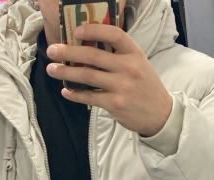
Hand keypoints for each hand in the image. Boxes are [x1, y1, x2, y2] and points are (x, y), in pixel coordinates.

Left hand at [46, 23, 172, 136]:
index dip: (94, 30)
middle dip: (68, 52)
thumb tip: (88, 49)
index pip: (114, 34)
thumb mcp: (139, 65)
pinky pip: (90, 97)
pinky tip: (66, 91)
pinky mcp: (115, 104)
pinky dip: (75, 94)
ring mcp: (121, 87)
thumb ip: (119, 56)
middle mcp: (128, 68)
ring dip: (66, 72)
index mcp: (135, 54)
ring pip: (87, 76)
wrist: (161, 115)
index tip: (77, 31)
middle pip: (93, 56)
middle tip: (52, 51)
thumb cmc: (146, 88)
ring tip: (51, 70)